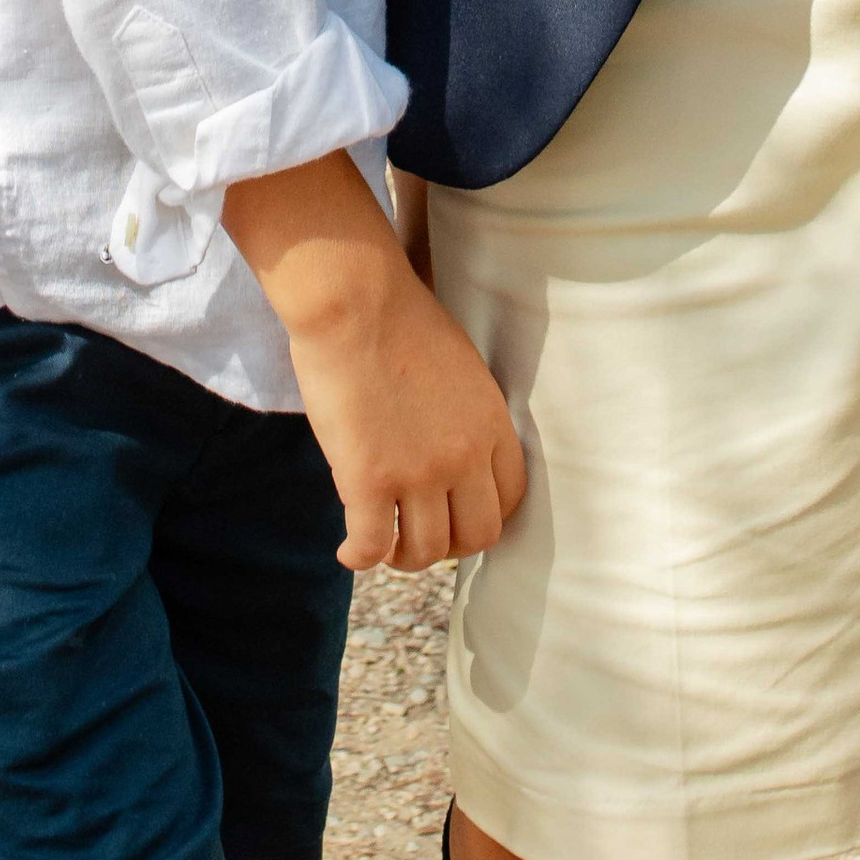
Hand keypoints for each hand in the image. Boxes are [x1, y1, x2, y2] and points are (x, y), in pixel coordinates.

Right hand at [221, 153, 526, 572]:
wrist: (354, 300)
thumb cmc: (397, 318)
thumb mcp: (459, 367)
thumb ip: (464, 415)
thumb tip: (450, 447)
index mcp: (490, 424)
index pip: (509, 499)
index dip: (482, 516)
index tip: (458, 516)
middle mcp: (463, 457)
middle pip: (476, 535)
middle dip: (450, 545)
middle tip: (420, 536)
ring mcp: (417, 473)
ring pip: (426, 551)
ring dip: (405, 557)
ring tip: (384, 546)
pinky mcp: (368, 481)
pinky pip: (373, 546)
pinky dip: (361, 558)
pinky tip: (350, 553)